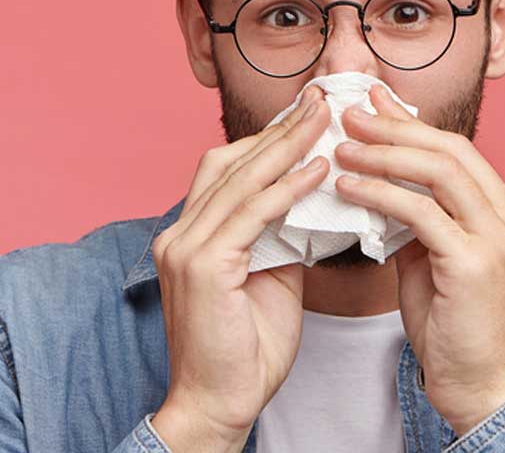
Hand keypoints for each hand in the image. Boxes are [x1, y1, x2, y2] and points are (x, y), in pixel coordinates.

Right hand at [149, 85, 330, 451]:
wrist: (219, 404)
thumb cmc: (245, 350)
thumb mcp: (268, 278)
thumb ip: (280, 236)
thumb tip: (312, 201)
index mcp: (189, 234)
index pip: (227, 169)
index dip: (267, 139)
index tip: (309, 115)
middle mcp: (178, 233)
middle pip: (229, 162)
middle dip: (279, 129)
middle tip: (321, 100)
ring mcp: (185, 247)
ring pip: (241, 180)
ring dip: (287, 146)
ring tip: (326, 120)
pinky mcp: (203, 266)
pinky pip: (252, 214)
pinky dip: (286, 188)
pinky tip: (317, 171)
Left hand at [333, 85, 504, 434]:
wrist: (480, 386)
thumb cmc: (454, 328)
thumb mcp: (437, 261)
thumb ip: (421, 220)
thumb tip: (382, 182)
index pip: (459, 151)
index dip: (413, 125)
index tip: (373, 103)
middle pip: (451, 150)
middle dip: (396, 127)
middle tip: (349, 113)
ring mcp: (499, 239)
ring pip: (439, 172)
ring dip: (383, 153)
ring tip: (340, 145)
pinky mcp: (474, 263)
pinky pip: (419, 213)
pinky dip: (379, 194)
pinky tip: (346, 188)